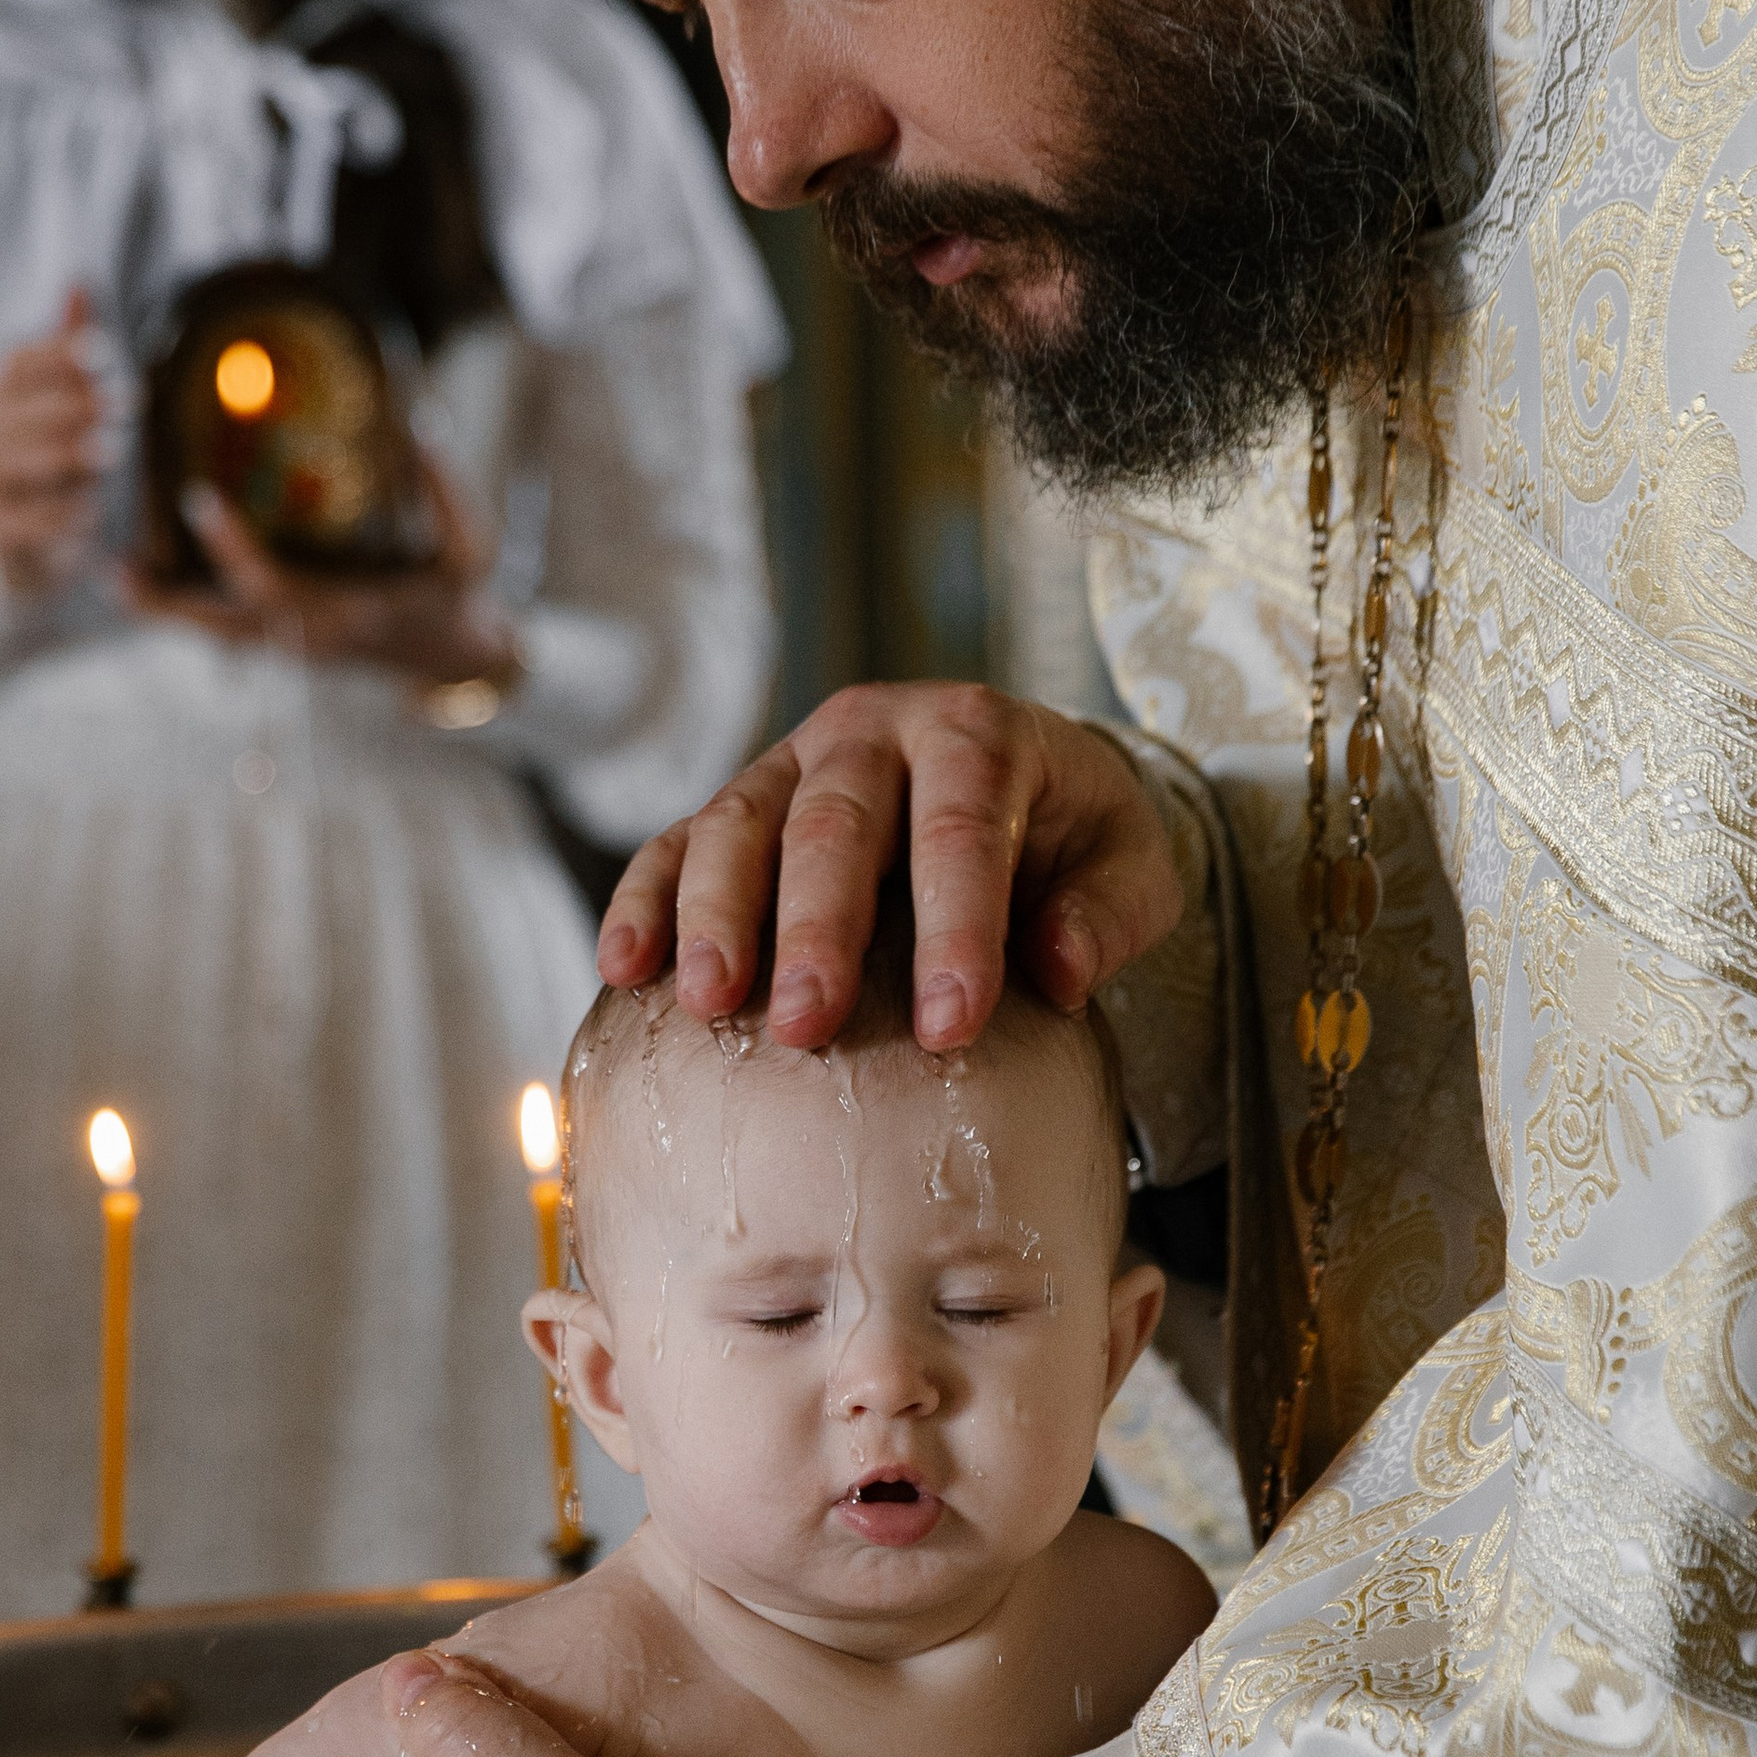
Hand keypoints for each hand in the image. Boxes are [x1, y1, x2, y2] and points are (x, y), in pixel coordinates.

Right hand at [0, 288, 112, 601]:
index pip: (18, 362)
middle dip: (72, 404)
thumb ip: (69, 347)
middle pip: (20, 410)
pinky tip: (92, 512)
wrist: (24, 544)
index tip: (104, 350)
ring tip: (111, 452)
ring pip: (17, 461)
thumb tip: (79, 279)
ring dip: (65, 454)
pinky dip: (56, 515)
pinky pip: (22, 520)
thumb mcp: (64, 402)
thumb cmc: (51, 460)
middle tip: (126, 402)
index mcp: (3, 398)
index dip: (57, 353)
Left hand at [131, 436, 521, 691]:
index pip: (275, 586)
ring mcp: (294, 649)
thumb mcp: (468, 549)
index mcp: (346, 613)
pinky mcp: (285, 647)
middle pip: (223, 628)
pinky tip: (144, 588)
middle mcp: (310, 638)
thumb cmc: (454, 597)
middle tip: (119, 567)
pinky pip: (223, 634)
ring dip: (164, 614)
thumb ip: (446, 492)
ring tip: (115, 577)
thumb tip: (424, 425)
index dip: (233, 548)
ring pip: (215, 637)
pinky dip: (183, 615)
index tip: (198, 498)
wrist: (449, 656)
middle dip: (171, 603)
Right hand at [597, 683, 1181, 1053]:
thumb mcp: (1132, 865)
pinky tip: (624, 967)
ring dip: (717, 913)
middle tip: (810, 1025)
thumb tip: (1061, 971)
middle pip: (835, 823)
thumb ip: (1110, 912)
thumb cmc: (1073, 835)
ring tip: (711, 1001)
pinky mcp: (742, 801)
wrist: (1019, 778)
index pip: (961, 829)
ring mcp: (793, 760)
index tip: (953, 1025)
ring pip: (740, 822)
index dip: (955, 927)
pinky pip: (677, 841)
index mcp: (976, 733)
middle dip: (817, 926)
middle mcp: (874, 730)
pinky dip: (645, 899)